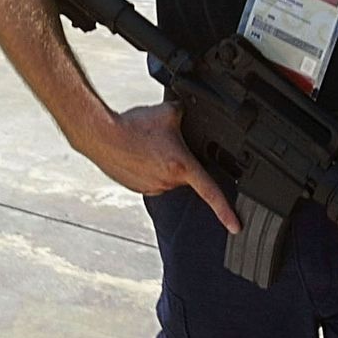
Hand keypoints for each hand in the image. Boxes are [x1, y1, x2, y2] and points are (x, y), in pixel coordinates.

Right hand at [76, 101, 239, 233]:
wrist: (101, 135)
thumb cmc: (132, 126)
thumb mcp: (168, 111)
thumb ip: (186, 114)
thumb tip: (194, 111)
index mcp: (181, 166)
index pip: (211, 193)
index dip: (226, 211)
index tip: (236, 226)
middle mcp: (168, 181)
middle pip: (186, 174)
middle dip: (180, 160)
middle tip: (165, 142)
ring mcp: (152, 187)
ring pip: (167, 176)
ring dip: (163, 164)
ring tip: (147, 146)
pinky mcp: (137, 188)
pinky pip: (152, 180)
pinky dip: (148, 168)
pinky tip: (138, 153)